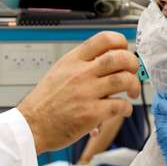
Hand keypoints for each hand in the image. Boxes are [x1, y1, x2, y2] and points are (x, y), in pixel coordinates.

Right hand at [18, 31, 140, 153]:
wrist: (31, 125)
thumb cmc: (45, 102)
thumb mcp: (58, 73)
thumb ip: (81, 66)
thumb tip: (107, 64)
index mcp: (72, 60)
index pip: (103, 39)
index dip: (121, 43)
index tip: (124, 52)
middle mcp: (80, 73)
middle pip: (119, 57)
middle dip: (133, 64)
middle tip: (133, 73)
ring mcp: (86, 92)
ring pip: (124, 79)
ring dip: (134, 85)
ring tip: (132, 92)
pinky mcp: (91, 113)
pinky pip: (120, 105)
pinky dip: (127, 108)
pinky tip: (122, 110)